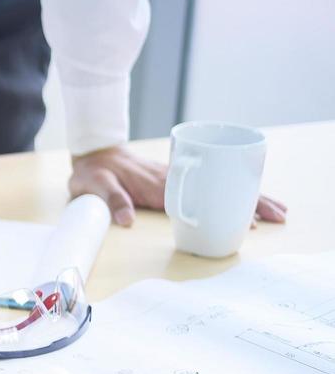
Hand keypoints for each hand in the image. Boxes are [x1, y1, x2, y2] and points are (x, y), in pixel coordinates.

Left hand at [70, 145, 286, 226]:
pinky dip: (232, 192)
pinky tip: (248, 202)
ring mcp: (178, 177)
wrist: (94, 152)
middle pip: (224, 189)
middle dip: (254, 201)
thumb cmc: (95, 172)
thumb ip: (110, 200)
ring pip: (222, 186)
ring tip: (277, 212)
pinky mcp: (176, 176)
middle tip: (279, 215)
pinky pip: (210, 185)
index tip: (250, 219)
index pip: (202, 196)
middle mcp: (175, 179)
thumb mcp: (95, 185)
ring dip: (249, 197)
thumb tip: (126, 221)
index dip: (228, 207)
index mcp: (160, 184)